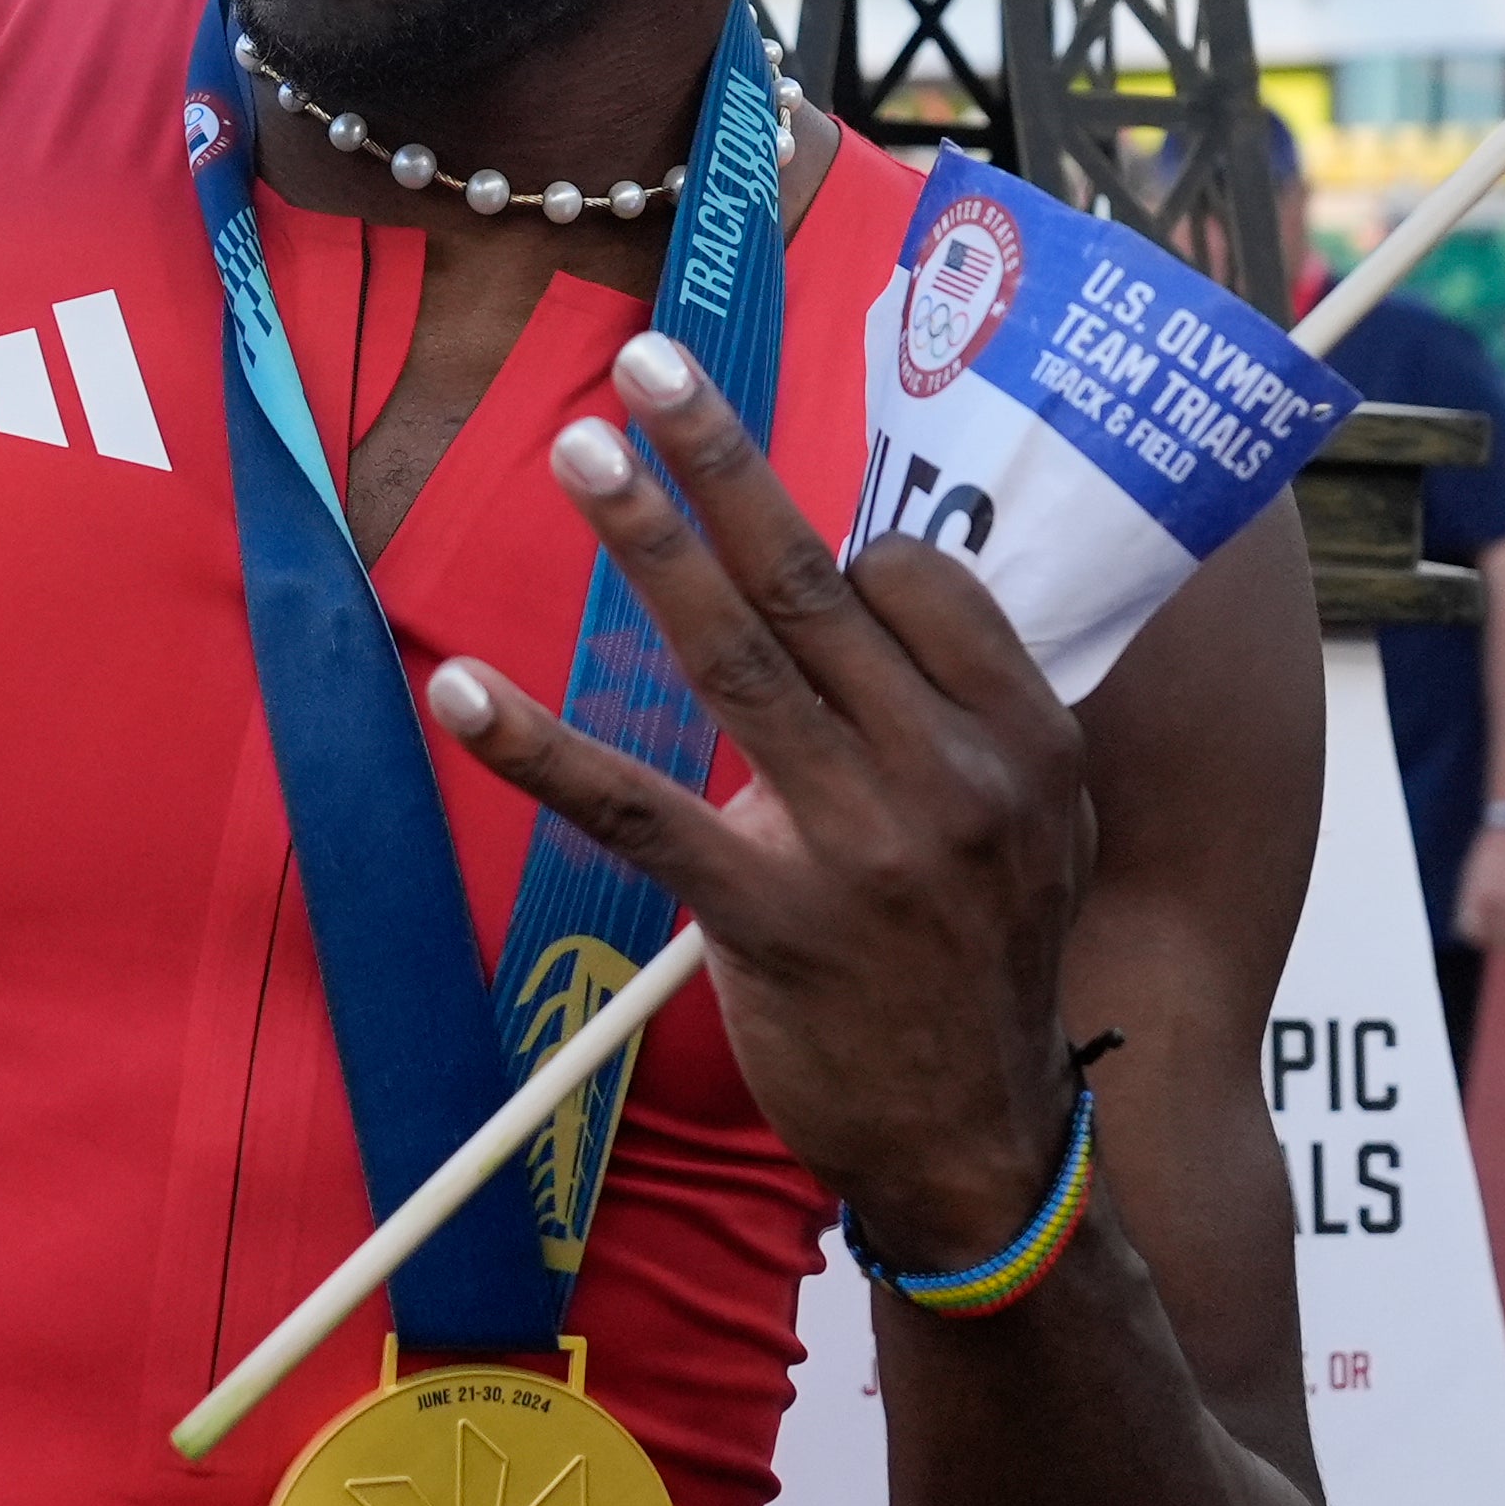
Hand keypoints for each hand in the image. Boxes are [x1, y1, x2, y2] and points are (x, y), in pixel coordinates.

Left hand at [427, 333, 1090, 1269]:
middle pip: (815, 581)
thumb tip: (863, 573)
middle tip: (649, 365)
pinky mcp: (765, 919)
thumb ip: (967, 701)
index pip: (914, 575)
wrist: (978, 1140)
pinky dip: (542, 746)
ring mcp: (860, 847)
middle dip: (722, 459)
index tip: (786, 542)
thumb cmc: (985, 958)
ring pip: (733, 659)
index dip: (840, 542)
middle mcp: (951, 774)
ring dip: (648, 541)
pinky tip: (464, 691)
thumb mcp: (1040, 818)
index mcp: (1025, 732)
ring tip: (580, 451)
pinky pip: (639, 811)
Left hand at [1455, 819, 1504, 949]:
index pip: (1475, 934)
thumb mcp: (1473, 877)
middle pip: (1503, 941)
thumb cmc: (1494, 851)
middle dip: (1501, 939)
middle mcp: (1504, 900)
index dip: (1477, 934)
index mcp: (1479, 895)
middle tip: (1502, 933)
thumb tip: (1473, 937)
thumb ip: (1472, 907)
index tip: (1481, 931)